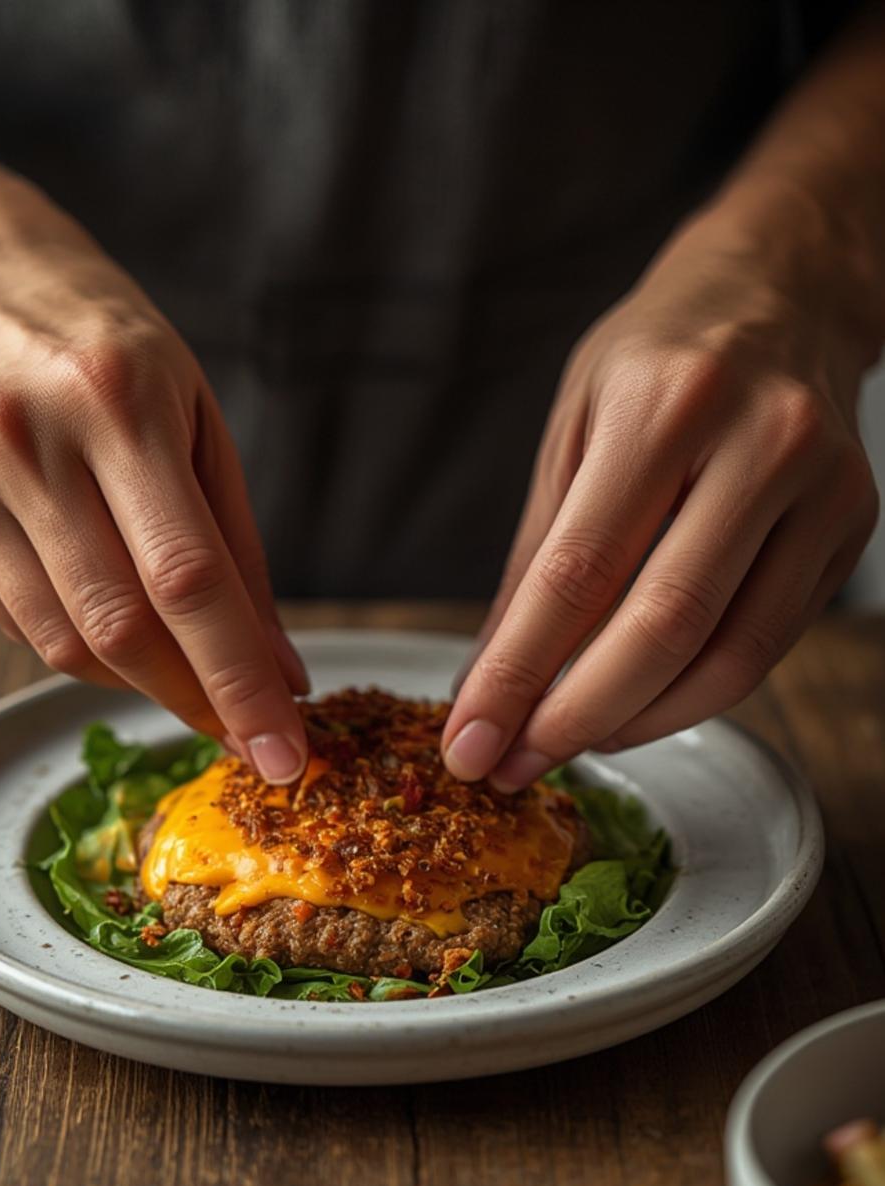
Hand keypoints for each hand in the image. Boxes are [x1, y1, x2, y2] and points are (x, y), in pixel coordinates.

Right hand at [0, 207, 308, 782]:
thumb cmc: (118, 359)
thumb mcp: (202, 424)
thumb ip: (241, 554)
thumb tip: (281, 672)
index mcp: (119, 403)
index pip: (188, 578)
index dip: (239, 679)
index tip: (284, 752)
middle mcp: (30, 441)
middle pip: (120, 626)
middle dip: (195, 700)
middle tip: (245, 733)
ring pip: (63, 643)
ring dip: (140, 681)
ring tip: (182, 667)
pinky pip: (18, 626)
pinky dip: (81, 647)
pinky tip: (108, 613)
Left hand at [443, 209, 878, 788]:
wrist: (783, 290)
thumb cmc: (658, 358)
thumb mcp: (573, 429)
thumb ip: (534, 558)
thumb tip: (489, 682)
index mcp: (664, 405)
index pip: (577, 575)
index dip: (517, 676)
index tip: (468, 741)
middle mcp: (759, 441)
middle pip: (661, 627)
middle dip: (573, 718)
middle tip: (509, 765)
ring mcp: (821, 486)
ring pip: (726, 655)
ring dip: (633, 723)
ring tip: (562, 744)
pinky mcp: (852, 525)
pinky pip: (766, 646)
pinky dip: (691, 698)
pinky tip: (633, 710)